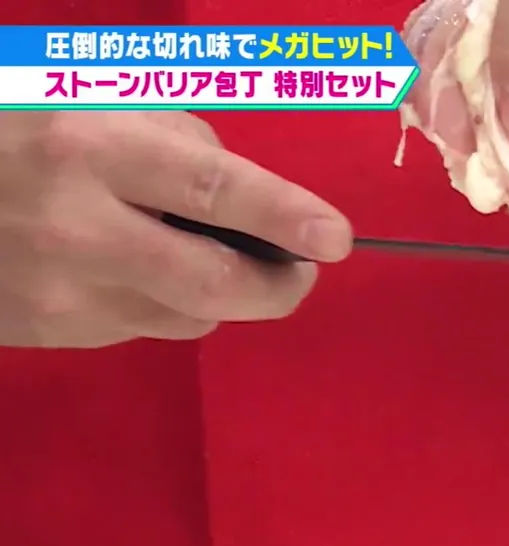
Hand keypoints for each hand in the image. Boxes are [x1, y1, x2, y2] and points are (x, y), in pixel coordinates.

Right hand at [0, 111, 351, 348]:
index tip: (336, 239)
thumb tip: (255, 204)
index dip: (284, 216)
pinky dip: (166, 301)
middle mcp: (77, 231)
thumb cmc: (16, 136)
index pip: (211, 190)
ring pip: (191, 316)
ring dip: (220, 291)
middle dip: (280, 286)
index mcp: (88, 151)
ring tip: (197, 251)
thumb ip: (179, 144)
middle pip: (215, 284)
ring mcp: (62, 296)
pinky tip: (136, 268)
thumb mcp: (90, 105)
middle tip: (302, 271)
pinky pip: (146, 328)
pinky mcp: (52, 336)